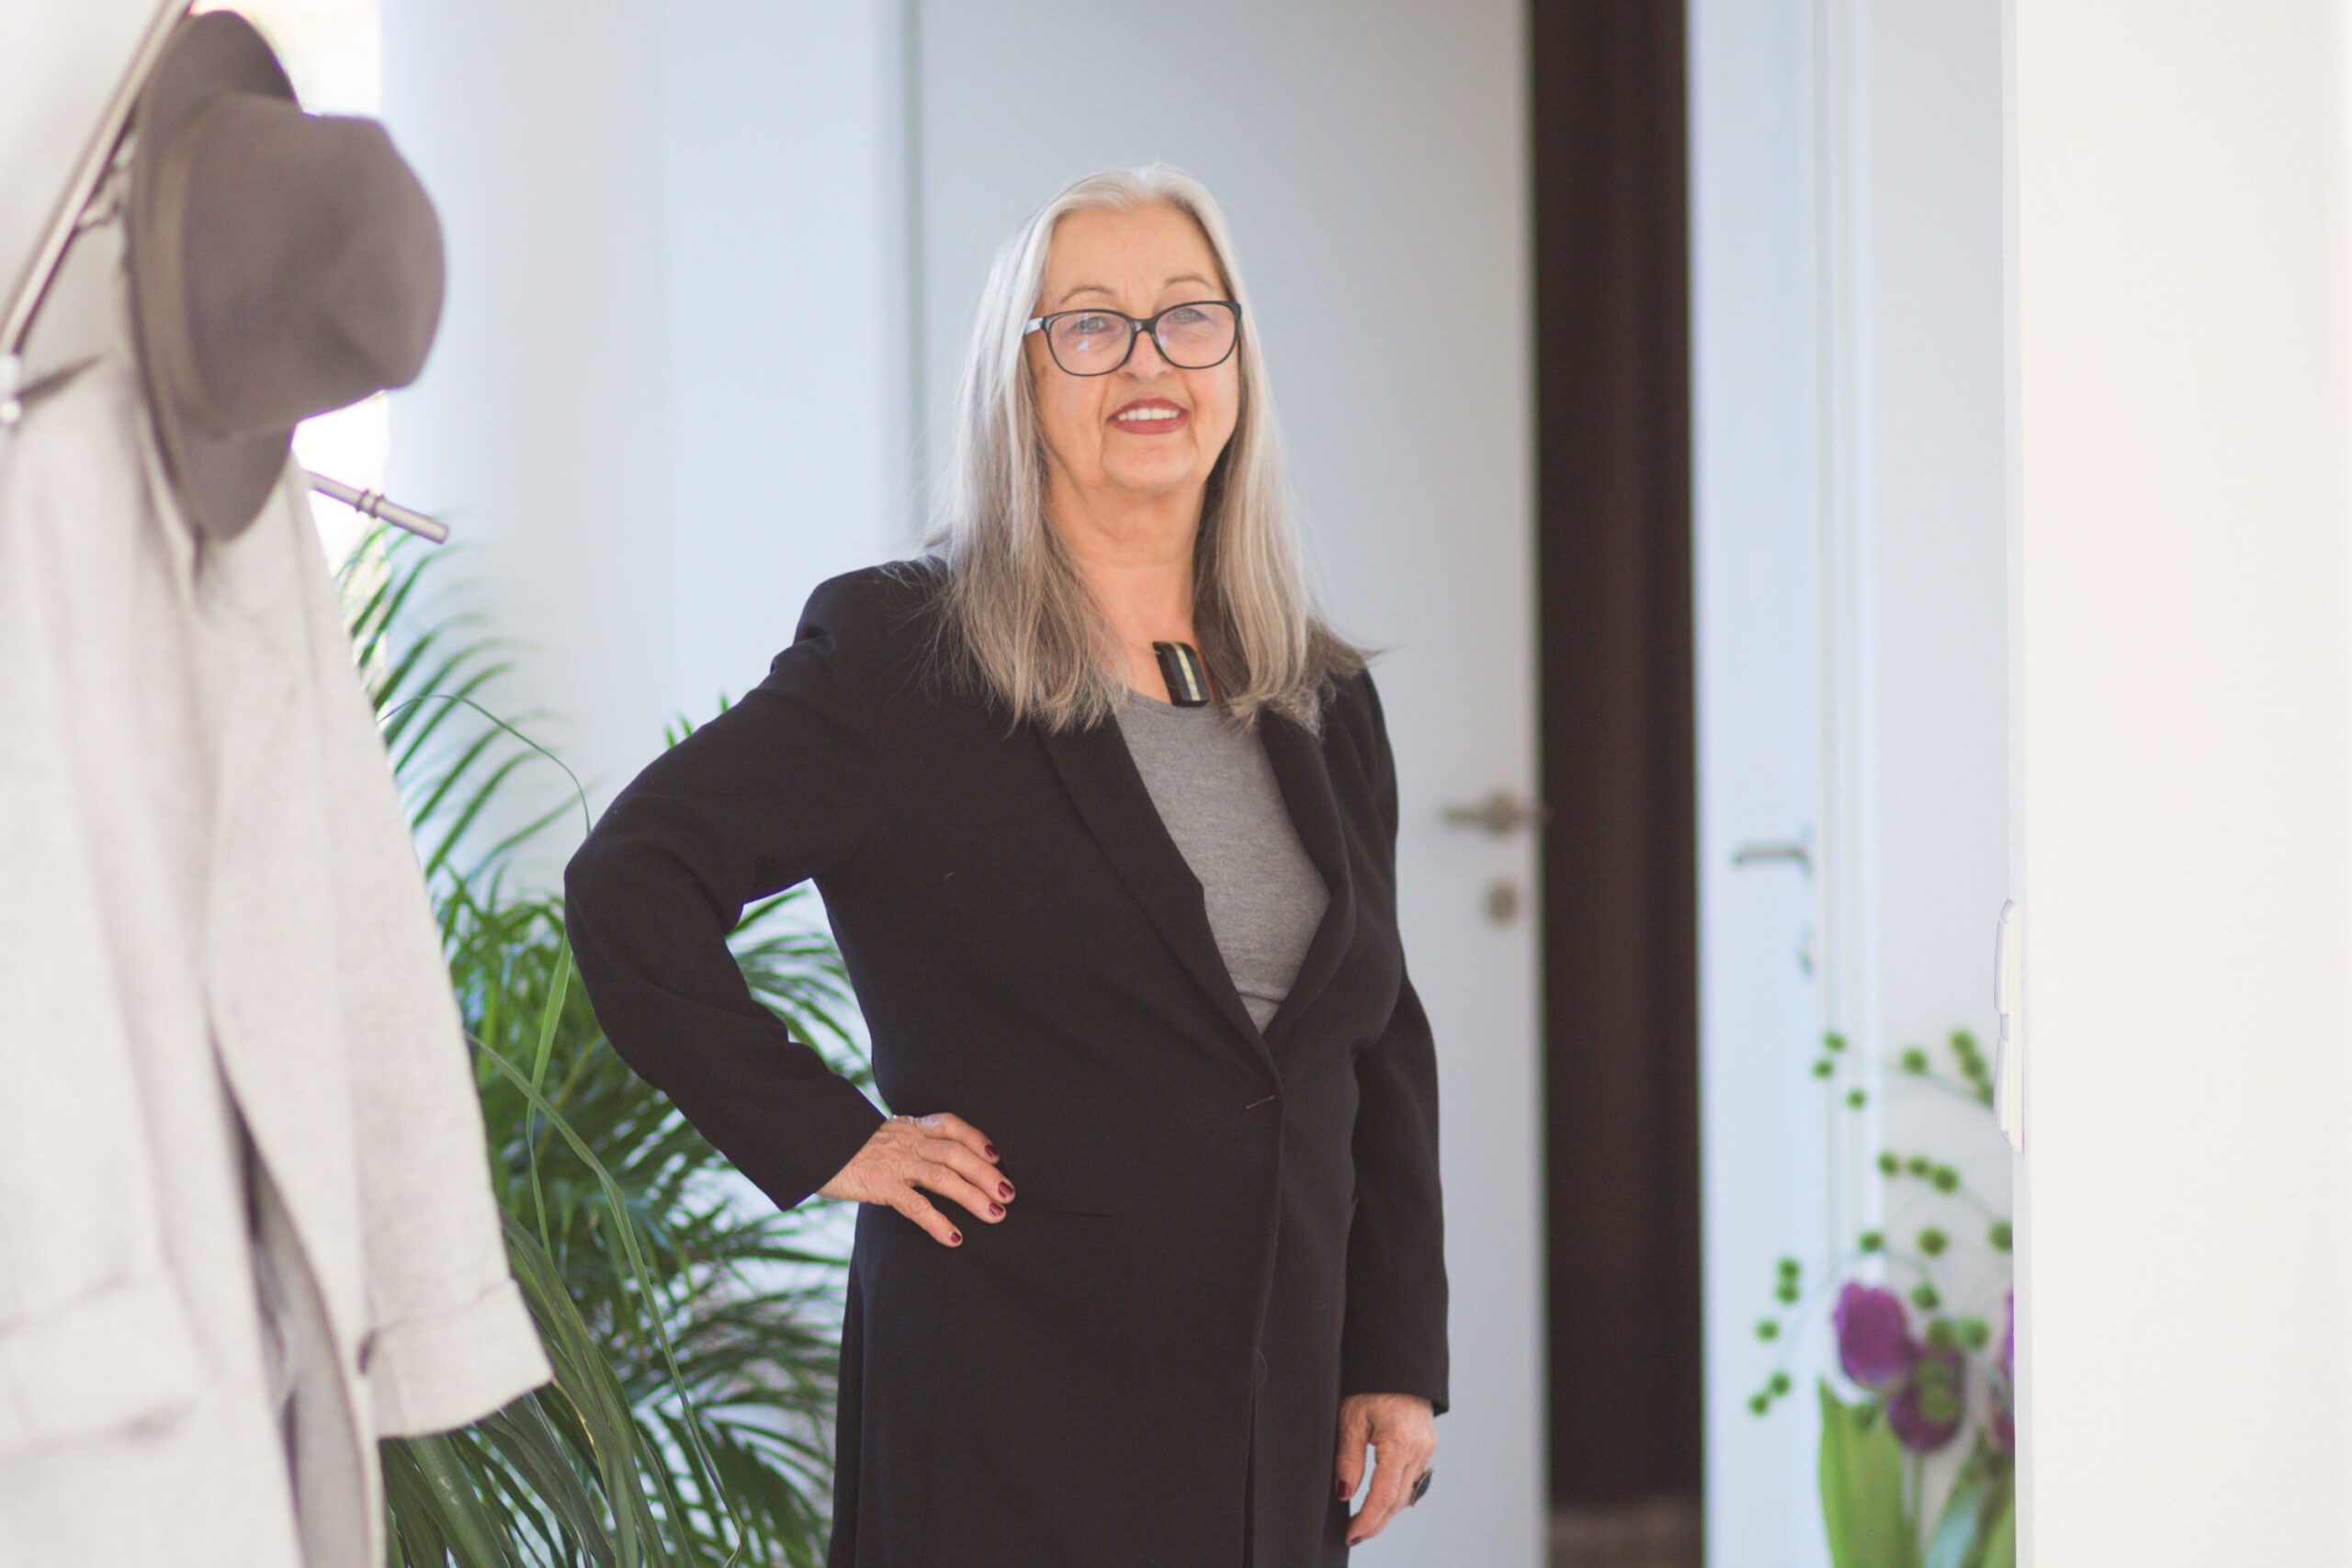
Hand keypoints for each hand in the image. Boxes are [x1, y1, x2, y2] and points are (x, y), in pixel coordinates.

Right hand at [817, 1112, 1010, 1246]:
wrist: (809, 1144)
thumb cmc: (845, 1147)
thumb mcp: (881, 1137)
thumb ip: (906, 1145)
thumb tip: (933, 1162)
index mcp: (909, 1126)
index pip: (951, 1125)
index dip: (977, 1138)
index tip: (997, 1156)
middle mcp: (907, 1141)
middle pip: (956, 1152)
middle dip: (985, 1173)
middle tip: (1008, 1193)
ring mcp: (895, 1162)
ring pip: (943, 1177)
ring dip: (972, 1196)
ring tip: (995, 1214)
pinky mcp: (880, 1185)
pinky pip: (915, 1205)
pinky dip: (938, 1222)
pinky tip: (954, 1237)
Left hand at [1333, 1392, 1436, 1545]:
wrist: (1397, 1365)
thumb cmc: (1371, 1385)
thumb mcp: (1351, 1418)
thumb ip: (1349, 1458)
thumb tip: (1345, 1493)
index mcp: (1400, 1441)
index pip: (1385, 1493)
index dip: (1368, 1518)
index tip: (1353, 1533)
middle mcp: (1419, 1448)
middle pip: (1398, 1500)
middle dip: (1376, 1522)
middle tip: (1355, 1536)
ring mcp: (1427, 1448)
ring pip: (1408, 1493)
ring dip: (1387, 1511)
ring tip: (1364, 1524)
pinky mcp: (1427, 1446)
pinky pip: (1413, 1479)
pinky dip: (1397, 1494)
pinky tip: (1382, 1502)